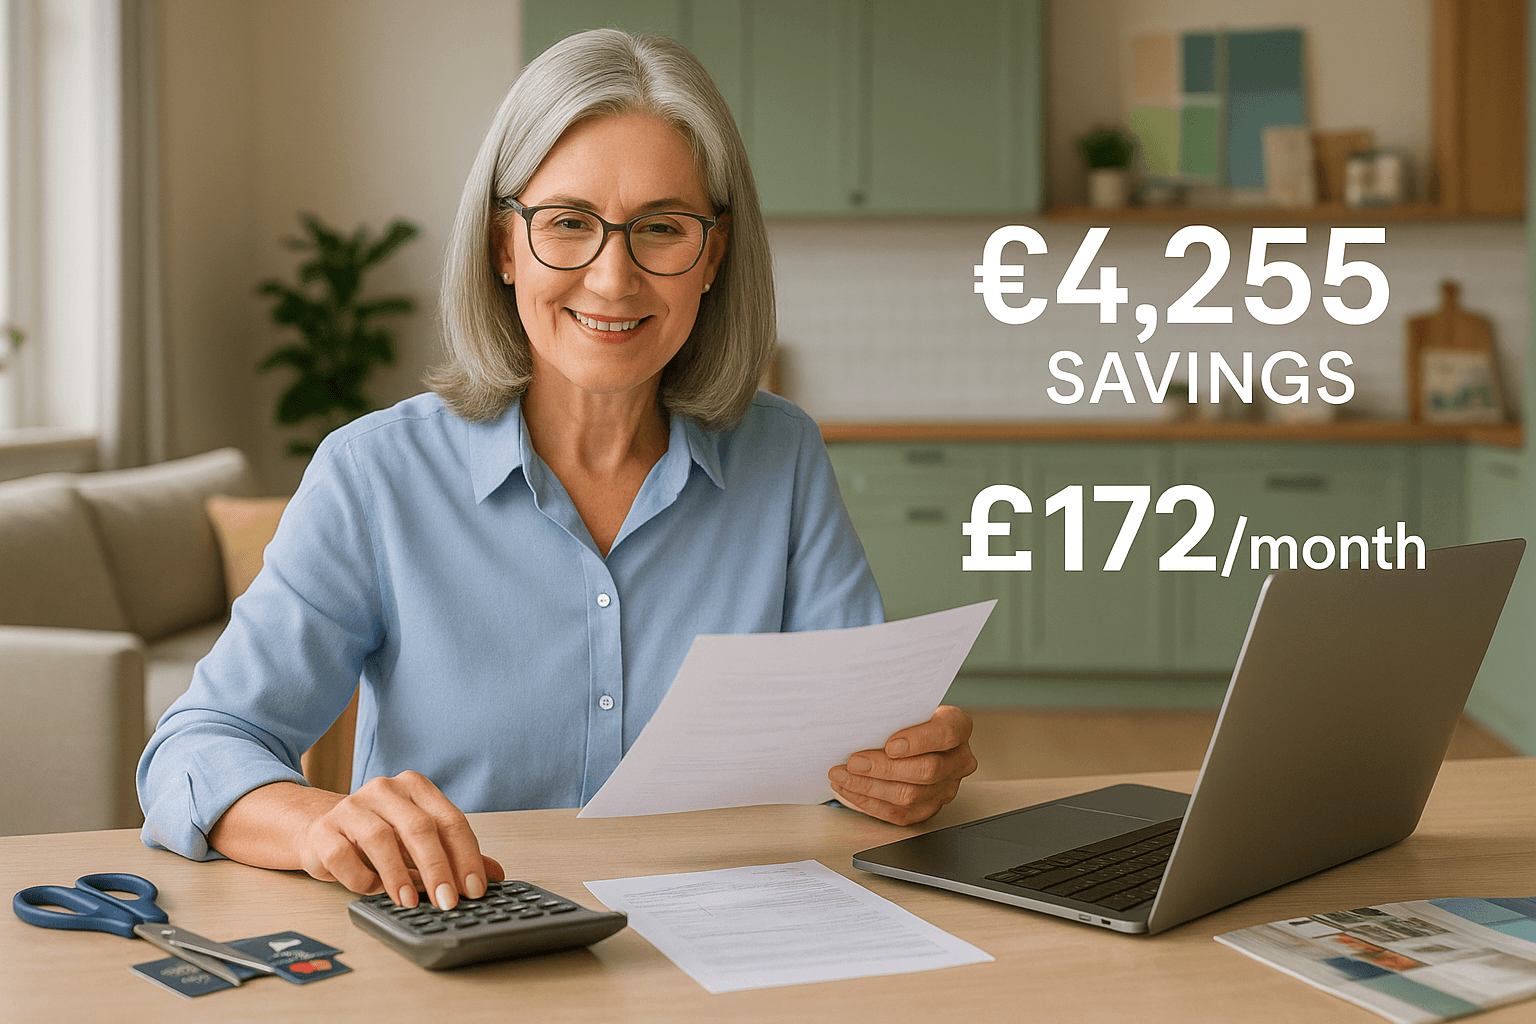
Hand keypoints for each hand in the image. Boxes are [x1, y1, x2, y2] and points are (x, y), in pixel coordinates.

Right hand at [297, 770, 504, 909]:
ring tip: (410, 902)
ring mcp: (351, 807)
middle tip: (448, 901)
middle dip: (437, 868)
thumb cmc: (378, 836)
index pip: (450, 820)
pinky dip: (362, 879)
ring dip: (398, 876)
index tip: (475, 888)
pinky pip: (345, 857)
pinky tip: (373, 890)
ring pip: (381, 839)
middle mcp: (385, 790)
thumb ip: (456, 855)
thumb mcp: (419, 842)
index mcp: (415, 787)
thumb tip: (495, 874)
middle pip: (419, 828)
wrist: (321, 830)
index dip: (466, 856)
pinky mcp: (323, 831)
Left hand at [828, 705, 977, 825]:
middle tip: (854, 762)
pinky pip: (899, 813)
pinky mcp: (928, 809)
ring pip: (911, 796)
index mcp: (957, 727)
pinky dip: (869, 802)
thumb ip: (893, 712)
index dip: (919, 741)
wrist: (909, 738)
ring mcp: (945, 788)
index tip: (890, 745)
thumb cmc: (905, 718)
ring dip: (870, 787)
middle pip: (927, 770)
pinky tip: (849, 790)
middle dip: (885, 768)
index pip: (947, 734)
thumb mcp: (904, 706)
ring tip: (842, 776)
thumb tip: (859, 722)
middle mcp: (958, 760)